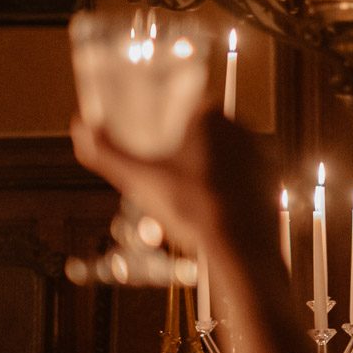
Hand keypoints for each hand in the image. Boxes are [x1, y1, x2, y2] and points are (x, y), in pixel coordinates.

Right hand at [71, 106, 276, 263]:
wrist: (241, 249)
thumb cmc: (193, 210)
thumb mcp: (141, 180)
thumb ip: (109, 153)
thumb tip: (82, 128)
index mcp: (211, 116)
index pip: (183, 103)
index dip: (165, 122)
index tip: (155, 140)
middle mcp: (241, 127)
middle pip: (201, 131)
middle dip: (181, 151)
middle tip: (166, 177)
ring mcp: (259, 152)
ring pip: (222, 153)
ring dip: (203, 168)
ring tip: (185, 195)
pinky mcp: (270, 177)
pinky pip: (241, 174)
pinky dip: (226, 186)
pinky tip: (210, 205)